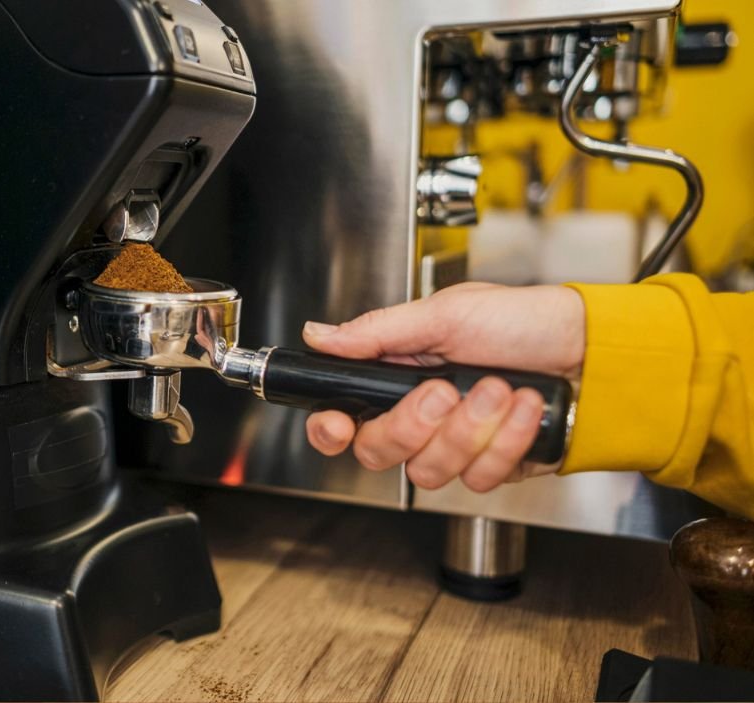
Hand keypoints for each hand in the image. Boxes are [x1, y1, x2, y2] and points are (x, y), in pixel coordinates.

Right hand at [303, 282, 584, 491]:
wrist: (590, 349)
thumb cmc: (524, 321)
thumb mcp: (445, 313)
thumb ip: (377, 332)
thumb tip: (319, 336)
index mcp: (397, 377)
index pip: (342, 419)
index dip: (331, 430)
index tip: (340, 424)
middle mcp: (420, 418)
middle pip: (378, 452)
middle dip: (413, 423)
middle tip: (445, 389)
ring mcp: (455, 446)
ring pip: (429, 471)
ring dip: (471, 428)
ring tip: (500, 387)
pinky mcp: (492, 466)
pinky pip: (480, 477)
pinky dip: (507, 439)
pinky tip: (524, 407)